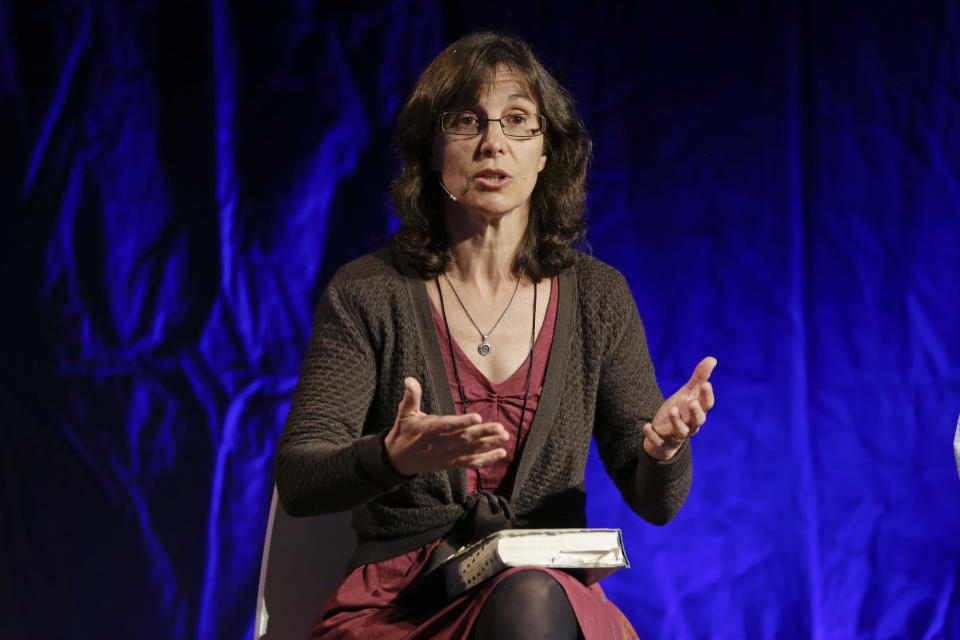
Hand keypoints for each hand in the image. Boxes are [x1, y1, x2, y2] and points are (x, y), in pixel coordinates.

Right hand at [384, 377, 509, 475]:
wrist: (397, 460)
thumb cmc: (403, 432)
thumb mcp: (404, 413)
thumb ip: (411, 396)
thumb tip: (410, 379)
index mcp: (428, 430)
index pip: (447, 425)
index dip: (463, 422)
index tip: (477, 417)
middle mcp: (439, 445)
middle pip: (464, 439)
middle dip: (483, 433)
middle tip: (499, 427)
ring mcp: (446, 456)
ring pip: (470, 451)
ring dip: (489, 445)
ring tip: (504, 437)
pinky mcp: (450, 464)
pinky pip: (470, 463)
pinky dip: (486, 459)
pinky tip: (500, 453)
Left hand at [643, 357, 715, 460]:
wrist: (666, 432)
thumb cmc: (681, 409)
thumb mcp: (688, 392)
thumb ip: (699, 378)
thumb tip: (712, 359)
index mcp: (698, 412)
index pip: (707, 405)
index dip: (707, 395)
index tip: (706, 384)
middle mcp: (691, 424)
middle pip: (697, 420)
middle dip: (695, 412)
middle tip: (692, 401)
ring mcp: (677, 433)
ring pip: (680, 430)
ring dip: (676, 421)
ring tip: (672, 409)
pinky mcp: (663, 440)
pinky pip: (658, 440)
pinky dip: (653, 434)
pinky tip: (646, 426)